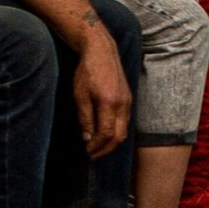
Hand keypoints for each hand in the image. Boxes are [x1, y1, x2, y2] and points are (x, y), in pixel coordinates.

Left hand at [72, 28, 133, 158]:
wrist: (101, 52)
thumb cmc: (87, 71)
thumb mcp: (80, 95)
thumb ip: (85, 118)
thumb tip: (87, 138)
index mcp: (109, 103)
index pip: (106, 133)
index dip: (96, 146)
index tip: (86, 151)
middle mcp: (123, 104)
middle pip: (119, 136)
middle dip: (106, 149)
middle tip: (92, 155)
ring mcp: (128, 101)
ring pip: (124, 130)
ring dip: (111, 142)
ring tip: (97, 147)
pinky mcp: (128, 99)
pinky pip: (125, 121)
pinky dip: (116, 132)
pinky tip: (105, 133)